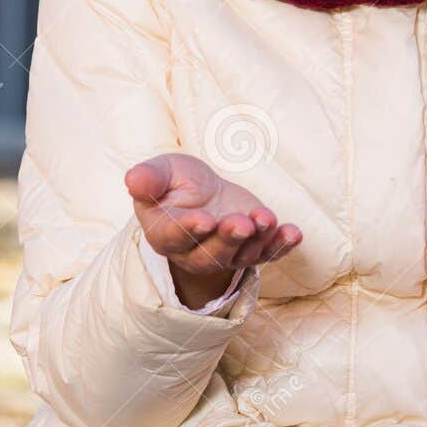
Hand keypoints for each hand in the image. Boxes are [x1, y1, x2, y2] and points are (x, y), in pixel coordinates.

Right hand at [125, 153, 302, 308]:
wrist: (203, 193)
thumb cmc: (177, 182)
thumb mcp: (162, 171)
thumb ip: (149, 178)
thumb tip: (133, 179)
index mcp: (165, 232)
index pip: (174, 237)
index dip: (189, 230)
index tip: (204, 221)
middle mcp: (195, 251)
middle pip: (211, 254)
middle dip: (228, 239)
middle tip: (242, 223)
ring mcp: (227, 253)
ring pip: (241, 255)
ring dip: (257, 240)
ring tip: (266, 219)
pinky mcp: (252, 248)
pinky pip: (268, 253)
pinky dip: (282, 245)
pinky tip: (294, 233)